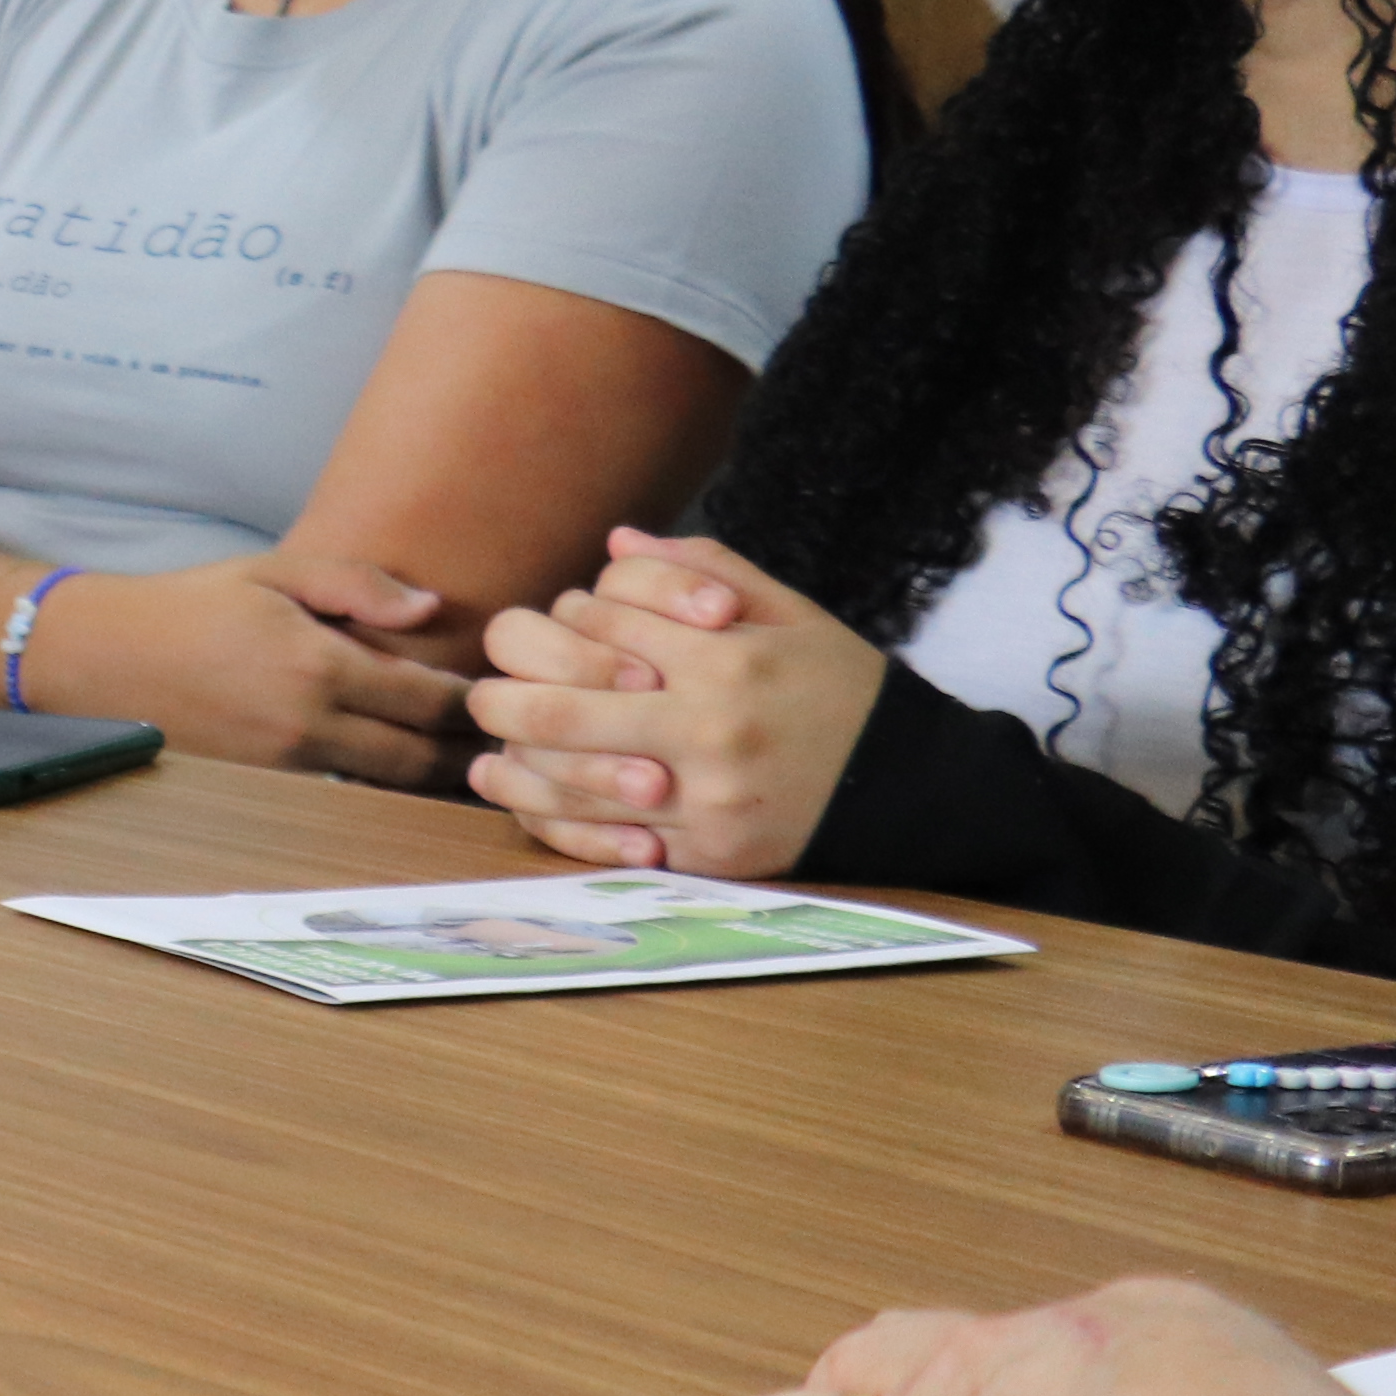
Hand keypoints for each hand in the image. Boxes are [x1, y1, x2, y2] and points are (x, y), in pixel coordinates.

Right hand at [25, 553, 463, 782]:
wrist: (105, 658)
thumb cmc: (192, 604)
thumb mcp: (276, 571)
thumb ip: (359, 585)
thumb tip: (432, 609)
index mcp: (318, 664)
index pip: (428, 696)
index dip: (475, 699)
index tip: (505, 691)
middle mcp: (308, 723)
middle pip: (421, 757)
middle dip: (468, 749)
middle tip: (508, 737)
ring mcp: (286, 763)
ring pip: (388, 783)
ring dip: (432, 774)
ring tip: (469, 757)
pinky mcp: (267, 782)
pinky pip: (346, 787)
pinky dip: (383, 780)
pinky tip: (403, 763)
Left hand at [462, 529, 888, 878]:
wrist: (910, 784)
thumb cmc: (837, 688)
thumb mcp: (790, 611)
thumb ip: (702, 568)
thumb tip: (615, 542)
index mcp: (725, 656)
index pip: (598, 622)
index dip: (567, 619)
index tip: (570, 626)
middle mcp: (708, 727)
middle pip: (555, 707)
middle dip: (500, 694)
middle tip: (486, 691)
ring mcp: (703, 797)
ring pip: (565, 778)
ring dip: (512, 758)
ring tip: (491, 743)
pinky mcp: (704, 852)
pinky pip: (600, 837)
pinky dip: (546, 815)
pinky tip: (514, 791)